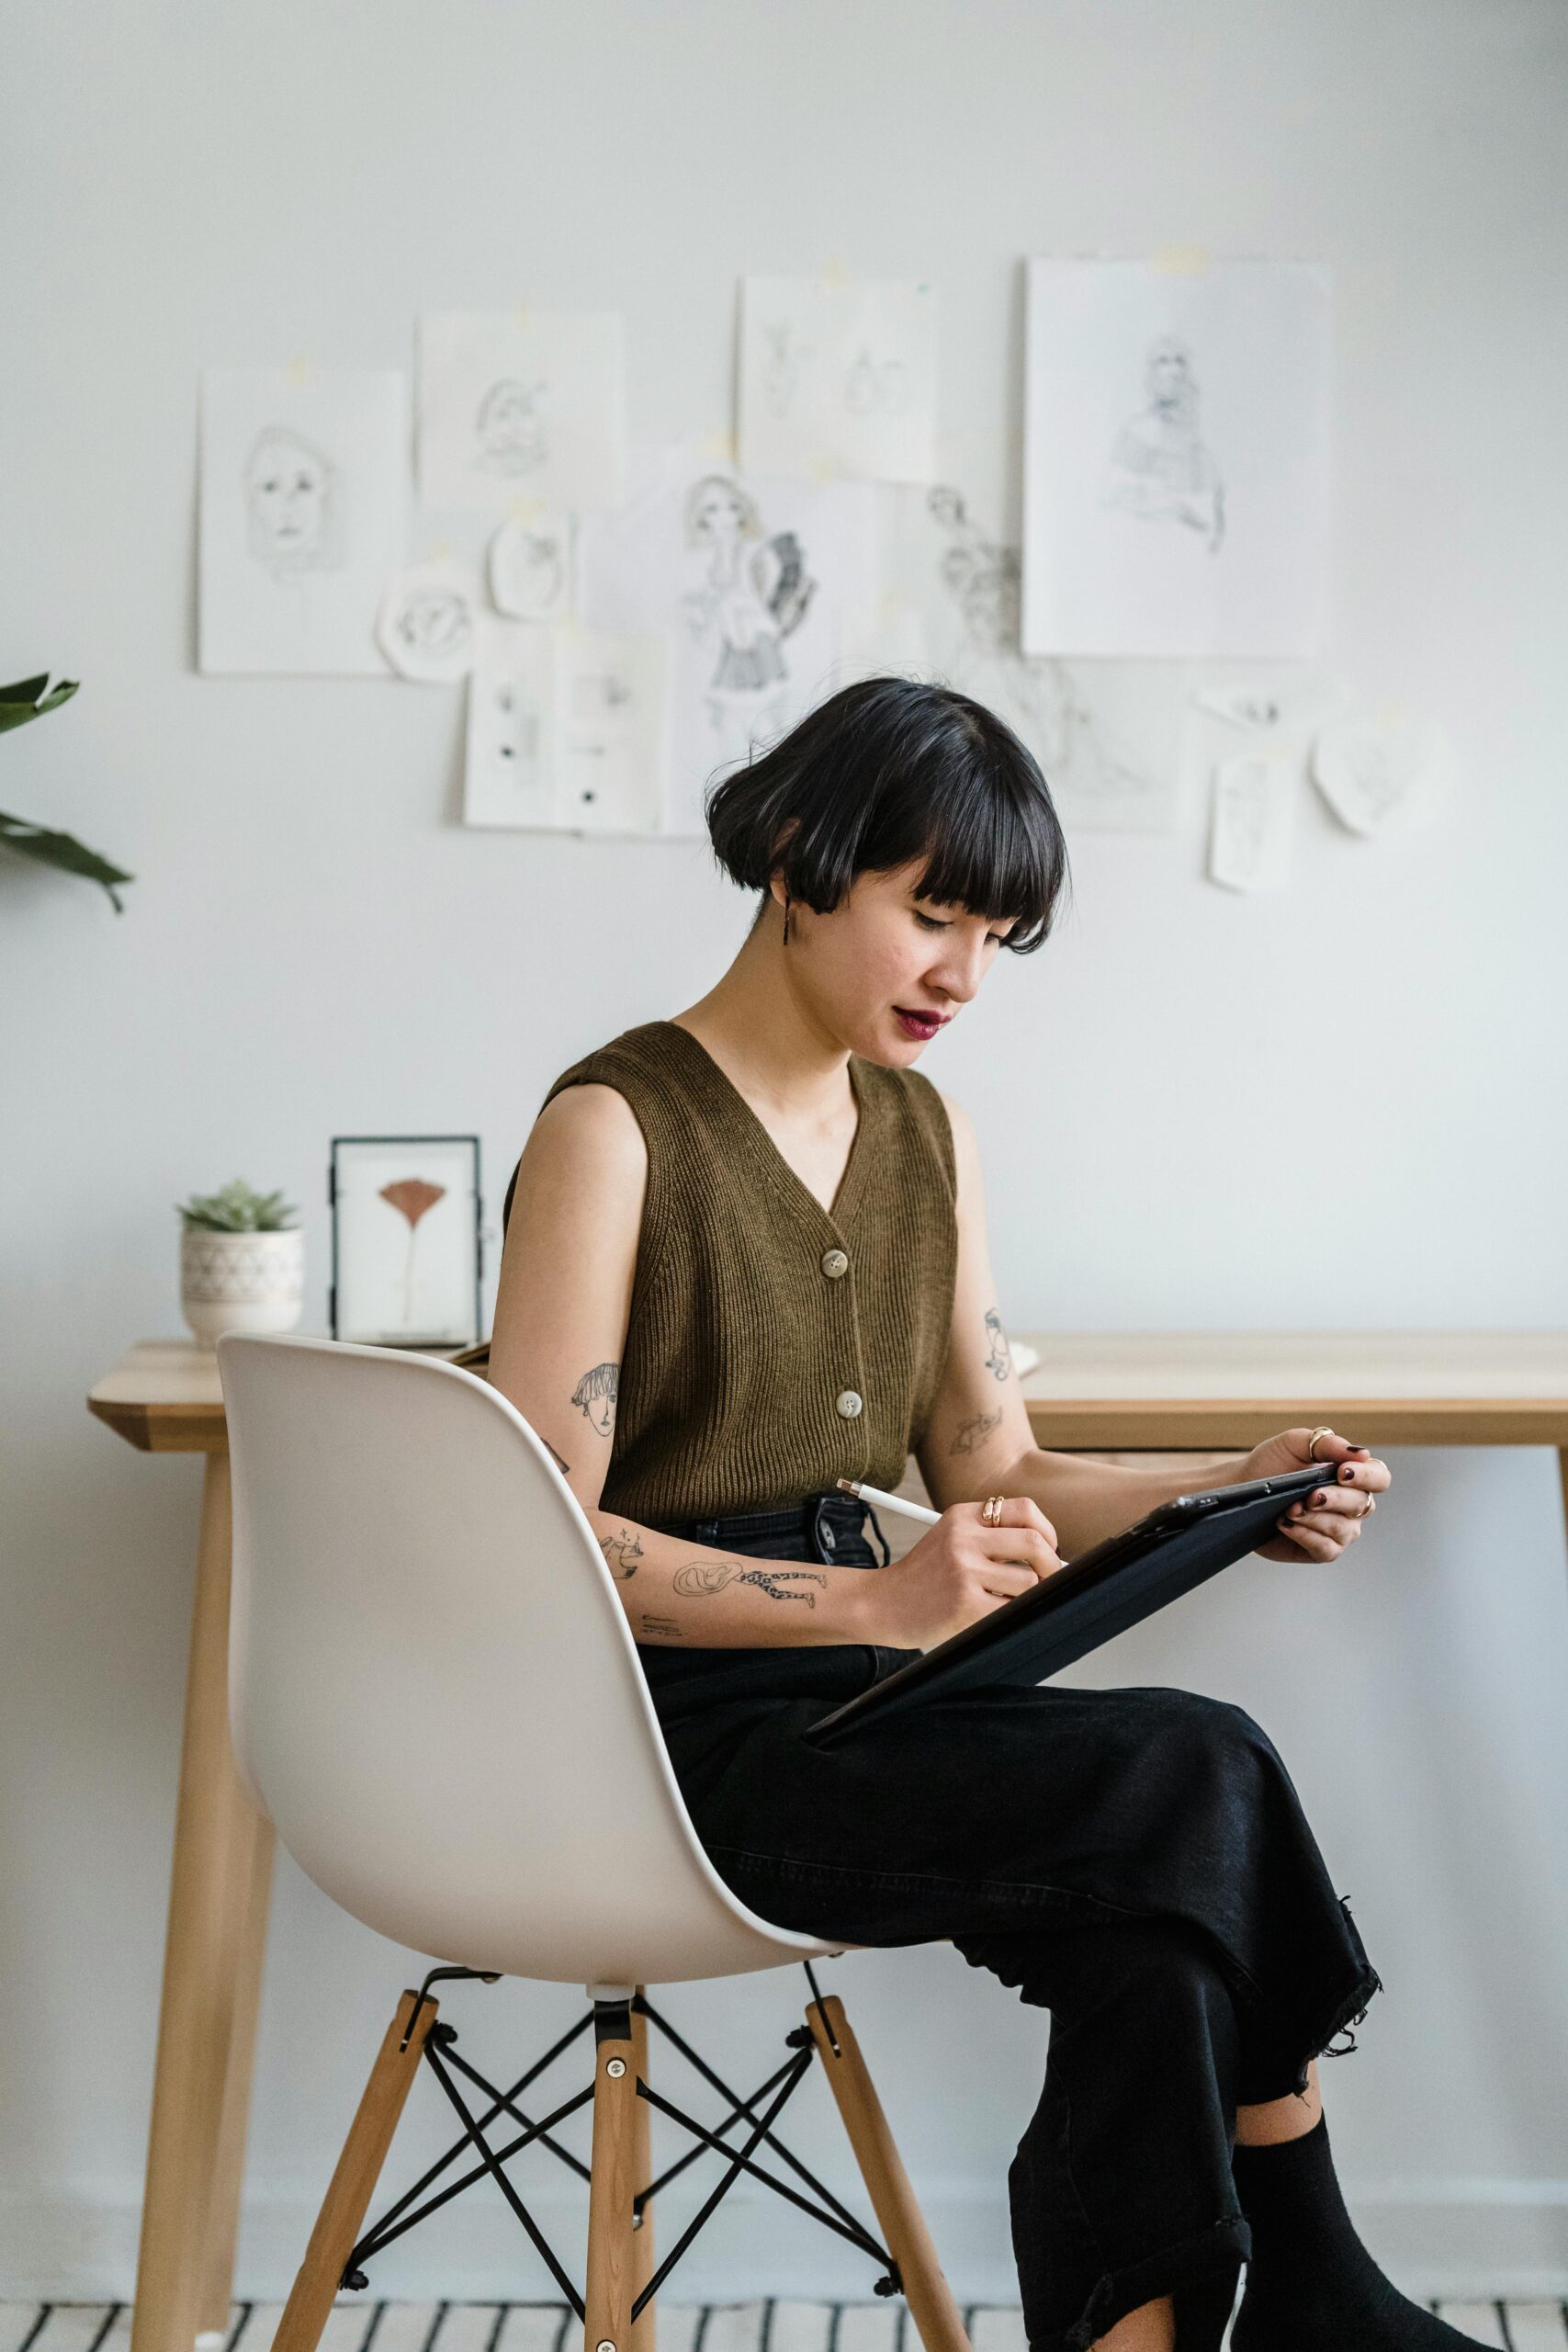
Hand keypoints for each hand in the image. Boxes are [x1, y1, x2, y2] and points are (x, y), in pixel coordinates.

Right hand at [868, 1498, 1065, 1648]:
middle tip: (1047, 1578)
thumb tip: (1048, 1552)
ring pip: (1028, 1581)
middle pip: (1034, 1542)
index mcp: (962, 1516)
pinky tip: (988, 1613)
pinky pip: (1011, 1609)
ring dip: (1026, 1595)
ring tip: (1005, 1599)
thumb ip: (990, 1536)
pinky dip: (1009, 1614)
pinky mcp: (966, 1603)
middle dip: (1051, 1565)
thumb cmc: (923, 1577)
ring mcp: (964, 1570)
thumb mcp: (949, 1537)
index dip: (1046, 1531)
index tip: (1048, 1548)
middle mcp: (963, 1537)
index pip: (1024, 1509)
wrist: (882, 1604)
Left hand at [1236, 1426, 1391, 1563]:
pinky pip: (1326, 1548)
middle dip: (1334, 1499)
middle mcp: (1351, 1505)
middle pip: (1362, 1505)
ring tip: (1290, 1509)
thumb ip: (1326, 1444)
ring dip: (1315, 1519)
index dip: (1366, 1476)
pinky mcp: (1321, 1550)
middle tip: (1309, 1496)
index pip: (1379, 1478)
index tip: (1342, 1472)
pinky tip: (1285, 1524)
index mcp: (1351, 1476)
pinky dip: (1305, 1535)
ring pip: (1343, 1529)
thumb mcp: (1293, 1444)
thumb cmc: (1270, 1465)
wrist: (1242, 1489)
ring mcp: (1339, 1530)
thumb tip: (1362, 1453)